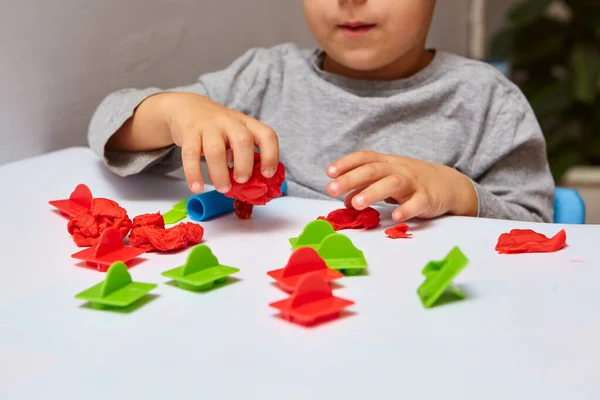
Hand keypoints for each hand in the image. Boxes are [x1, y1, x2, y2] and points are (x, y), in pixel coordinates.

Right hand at [162, 92, 278, 192]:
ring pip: (216, 149)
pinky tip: (196, 187)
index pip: (266, 135)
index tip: (268, 174)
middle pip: (243, 140)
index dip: (271, 155)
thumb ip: (243, 155)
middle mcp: (230, 122)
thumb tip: (249, 185)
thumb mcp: (234, 135)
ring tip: (223, 189)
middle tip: (242, 181)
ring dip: (220, 173)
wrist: (187, 108)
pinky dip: (193, 173)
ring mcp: (208, 126)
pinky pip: (190, 154)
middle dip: (245, 164)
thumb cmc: (217, 129)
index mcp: (246, 124)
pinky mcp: (189, 133)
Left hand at [325, 151, 477, 220]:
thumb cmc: (412, 183)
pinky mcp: (427, 198)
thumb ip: (365, 187)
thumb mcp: (387, 181)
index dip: (346, 163)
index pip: (364, 157)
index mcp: (387, 163)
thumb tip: (344, 200)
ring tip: (356, 204)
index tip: (329, 173)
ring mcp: (414, 183)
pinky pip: (416, 203)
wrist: (450, 185)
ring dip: (373, 192)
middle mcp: (399, 169)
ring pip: (392, 183)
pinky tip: (394, 218)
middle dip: (351, 179)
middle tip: (332, 190)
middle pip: (373, 170)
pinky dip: (405, 209)